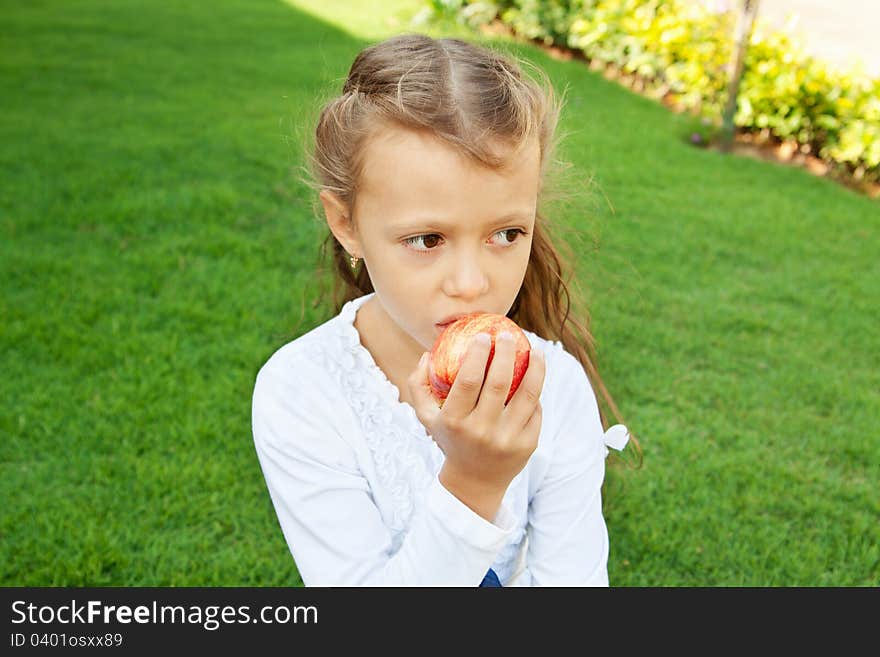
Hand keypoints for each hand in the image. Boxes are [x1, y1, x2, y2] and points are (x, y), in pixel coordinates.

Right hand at [407, 331, 545, 498]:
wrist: (474, 481)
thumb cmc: (450, 438)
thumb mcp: (426, 417)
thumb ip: (419, 385)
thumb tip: (426, 354)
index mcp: (455, 421)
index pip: (468, 380)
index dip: (477, 354)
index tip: (484, 336)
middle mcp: (481, 431)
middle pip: (499, 382)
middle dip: (507, 352)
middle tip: (508, 335)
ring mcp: (507, 439)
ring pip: (527, 394)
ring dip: (535, 367)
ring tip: (536, 350)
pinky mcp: (528, 444)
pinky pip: (535, 410)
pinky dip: (536, 391)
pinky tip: (536, 375)